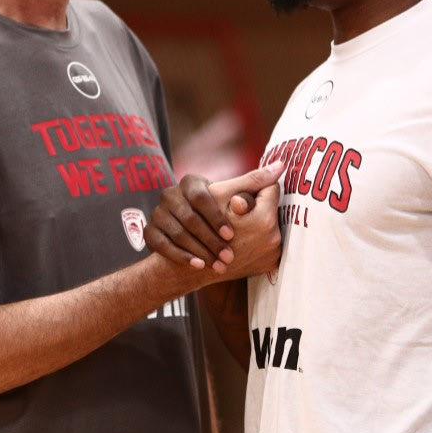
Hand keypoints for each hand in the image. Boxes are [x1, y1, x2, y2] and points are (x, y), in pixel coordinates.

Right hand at [146, 160, 283, 273]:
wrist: (180, 229)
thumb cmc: (211, 206)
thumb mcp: (232, 193)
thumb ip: (254, 181)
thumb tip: (282, 165)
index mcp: (190, 183)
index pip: (205, 199)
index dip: (219, 217)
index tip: (232, 233)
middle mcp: (169, 195)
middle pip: (192, 221)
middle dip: (211, 240)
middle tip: (228, 256)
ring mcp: (156, 216)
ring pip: (178, 236)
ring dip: (199, 252)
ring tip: (218, 266)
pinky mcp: (150, 235)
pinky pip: (164, 247)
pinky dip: (183, 258)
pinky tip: (199, 267)